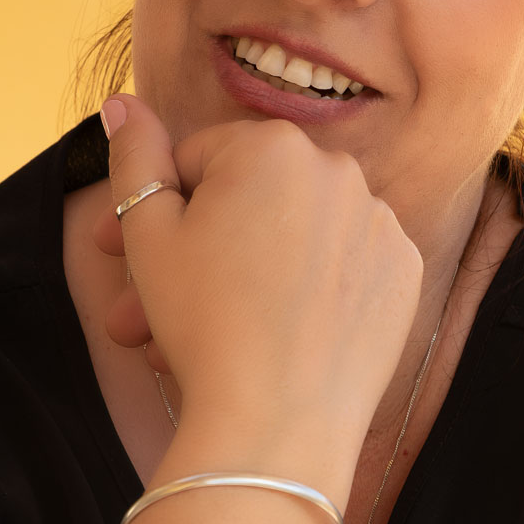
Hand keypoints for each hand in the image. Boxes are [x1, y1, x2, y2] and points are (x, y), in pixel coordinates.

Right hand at [96, 94, 422, 459]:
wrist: (277, 422)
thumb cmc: (203, 322)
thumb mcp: (148, 234)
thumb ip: (134, 156)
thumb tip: (121, 101)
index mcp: (271, 145)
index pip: (196, 161)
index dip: (152, 209)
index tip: (118, 254)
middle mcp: (337, 168)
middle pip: (246, 202)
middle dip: (191, 252)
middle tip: (145, 309)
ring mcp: (379, 220)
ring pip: (291, 236)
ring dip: (244, 273)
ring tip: (198, 336)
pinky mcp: (404, 271)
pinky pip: (342, 265)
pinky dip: (308, 288)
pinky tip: (274, 331)